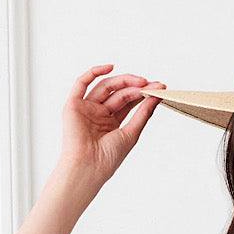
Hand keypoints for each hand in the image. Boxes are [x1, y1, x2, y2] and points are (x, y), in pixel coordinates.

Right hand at [58, 64, 166, 183]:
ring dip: (123, 81)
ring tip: (140, 82)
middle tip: (151, 84)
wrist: (89, 167)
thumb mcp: (131, 133)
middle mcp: (99, 113)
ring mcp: (87, 108)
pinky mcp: (74, 104)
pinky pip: (81, 83)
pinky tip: (110, 67)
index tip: (159, 88)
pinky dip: (94, 72)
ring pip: (105, 87)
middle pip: (118, 93)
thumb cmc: (108, 158)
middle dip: (135, 87)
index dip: (143, 94)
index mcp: (112, 122)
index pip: (128, 102)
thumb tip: (156, 97)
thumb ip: (143, 114)